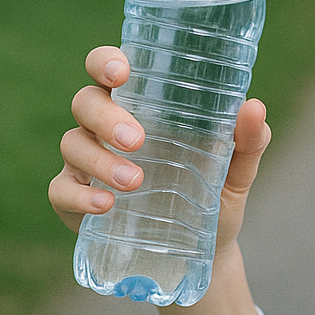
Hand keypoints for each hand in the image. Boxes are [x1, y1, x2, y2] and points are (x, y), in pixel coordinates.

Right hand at [49, 46, 272, 249]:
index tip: (121, 72)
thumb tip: (254, 107)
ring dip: (99, 159)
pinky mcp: (75, 199)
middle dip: (106, 117)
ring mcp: (86, 162)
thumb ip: (249, 140)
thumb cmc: (214, 193)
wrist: (203, 252)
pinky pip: (60, 190)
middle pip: (86, 102)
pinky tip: (105, 205)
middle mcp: (106, 127)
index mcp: (142, 105)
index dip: (106, 62)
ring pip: (72, 143)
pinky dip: (79, 196)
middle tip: (137, 140)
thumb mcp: (237, 170)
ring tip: (134, 182)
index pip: (109, 69)